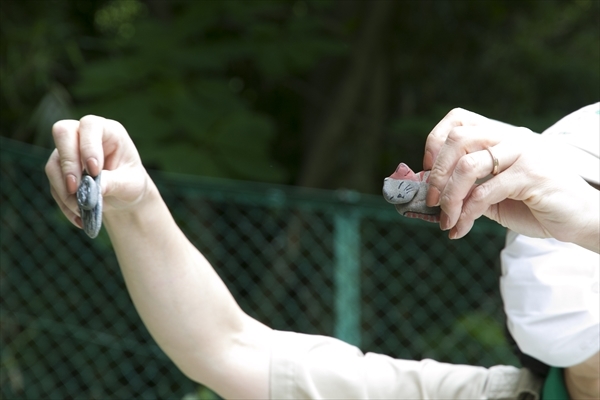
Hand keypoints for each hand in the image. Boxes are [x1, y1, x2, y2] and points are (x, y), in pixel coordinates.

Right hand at [45, 115, 149, 228]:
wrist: (123, 196)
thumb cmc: (131, 183)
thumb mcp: (129, 184)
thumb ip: (113, 183)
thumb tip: (91, 189)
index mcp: (108, 131)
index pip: (90, 126)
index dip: (88, 146)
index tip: (95, 170)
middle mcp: (84, 136)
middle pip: (62, 133)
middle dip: (68, 163)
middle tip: (76, 188)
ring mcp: (68, 151)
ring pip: (54, 163)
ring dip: (65, 189)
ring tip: (82, 208)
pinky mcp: (59, 170)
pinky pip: (54, 184)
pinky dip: (64, 202)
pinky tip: (79, 216)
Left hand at [423, 108, 598, 247]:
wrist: (583, 218)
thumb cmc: (535, 205)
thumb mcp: (493, 192)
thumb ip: (466, 187)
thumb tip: (428, 192)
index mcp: (501, 136)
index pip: (458, 120)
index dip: (434, 142)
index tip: (427, 171)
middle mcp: (511, 138)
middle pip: (457, 139)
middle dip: (436, 172)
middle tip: (431, 200)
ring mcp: (523, 154)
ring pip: (468, 167)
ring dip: (448, 197)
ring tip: (445, 220)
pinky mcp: (531, 177)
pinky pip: (485, 194)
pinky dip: (466, 215)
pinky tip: (460, 229)